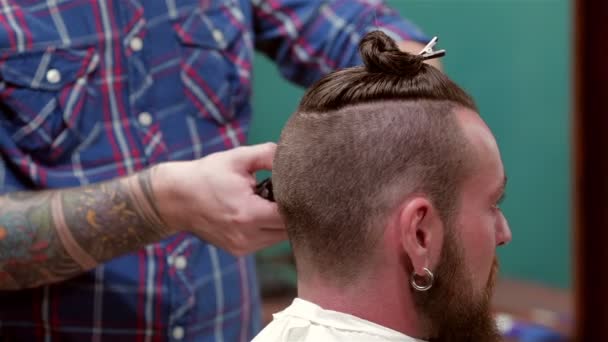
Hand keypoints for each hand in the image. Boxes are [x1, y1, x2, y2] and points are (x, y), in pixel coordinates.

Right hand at [153, 143, 286, 255]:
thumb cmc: (207, 175)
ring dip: (282, 222)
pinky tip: (260, 211)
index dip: (299, 200)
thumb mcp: (238, 158)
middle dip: (292, 211)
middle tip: (285, 191)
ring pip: (279, 238)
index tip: (299, 187)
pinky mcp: (238, 251)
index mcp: (249, 214)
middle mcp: (247, 237)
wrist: (175, 198)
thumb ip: (269, 155)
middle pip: (289, 230)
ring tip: (269, 201)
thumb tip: (292, 157)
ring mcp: (242, 247)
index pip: (291, 215)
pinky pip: (266, 241)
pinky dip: (269, 228)